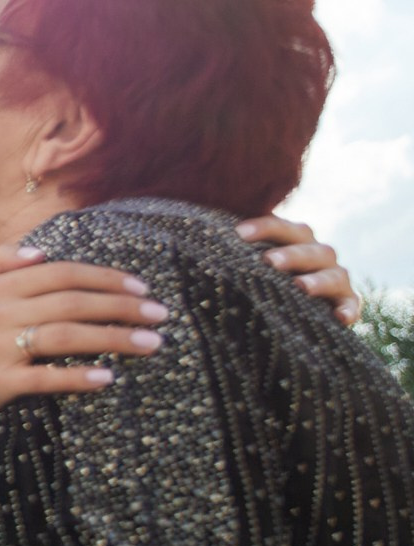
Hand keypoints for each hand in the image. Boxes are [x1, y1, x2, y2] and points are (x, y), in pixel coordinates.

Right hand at [0, 243, 168, 424]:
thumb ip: (1, 261)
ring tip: (151, 343)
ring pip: (64, 337)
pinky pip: (44, 378)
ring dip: (112, 339)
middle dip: (120, 306)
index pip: (60, 273)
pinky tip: (108, 378)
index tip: (141, 287)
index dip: (104, 277)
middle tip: (160, 314)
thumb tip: (42, 250)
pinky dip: (77, 378)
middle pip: (69, 303)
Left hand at [237, 215, 359, 326]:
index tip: (238, 234)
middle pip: (311, 248)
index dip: (263, 227)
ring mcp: (336, 278)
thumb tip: (193, 246)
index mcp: (296, 240)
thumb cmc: (263, 279)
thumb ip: (236, 253)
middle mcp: (319, 255)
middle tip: (269, 262)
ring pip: (334, 274)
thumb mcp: (251, 265)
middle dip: (290, 254)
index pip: (282, 227)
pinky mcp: (347, 303)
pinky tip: (341, 318)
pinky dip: (350, 309)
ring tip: (301, 287)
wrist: (297, 308)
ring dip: (319, 280)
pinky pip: (353, 305)